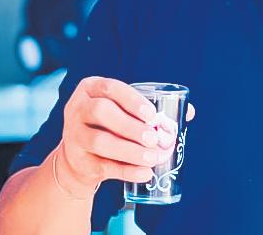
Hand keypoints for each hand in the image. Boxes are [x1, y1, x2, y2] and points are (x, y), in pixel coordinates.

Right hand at [53, 76, 195, 197]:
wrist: (79, 156)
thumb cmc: (110, 125)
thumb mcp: (123, 110)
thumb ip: (152, 109)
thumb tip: (188, 112)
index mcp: (92, 88)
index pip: (111, 88)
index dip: (132, 100)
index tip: (152, 114)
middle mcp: (78, 109)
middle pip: (102, 113)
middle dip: (131, 126)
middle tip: (154, 138)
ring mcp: (73, 136)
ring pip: (100, 141)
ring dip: (130, 151)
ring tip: (154, 157)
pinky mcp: (77, 161)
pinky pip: (102, 166)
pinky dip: (126, 171)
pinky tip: (145, 173)